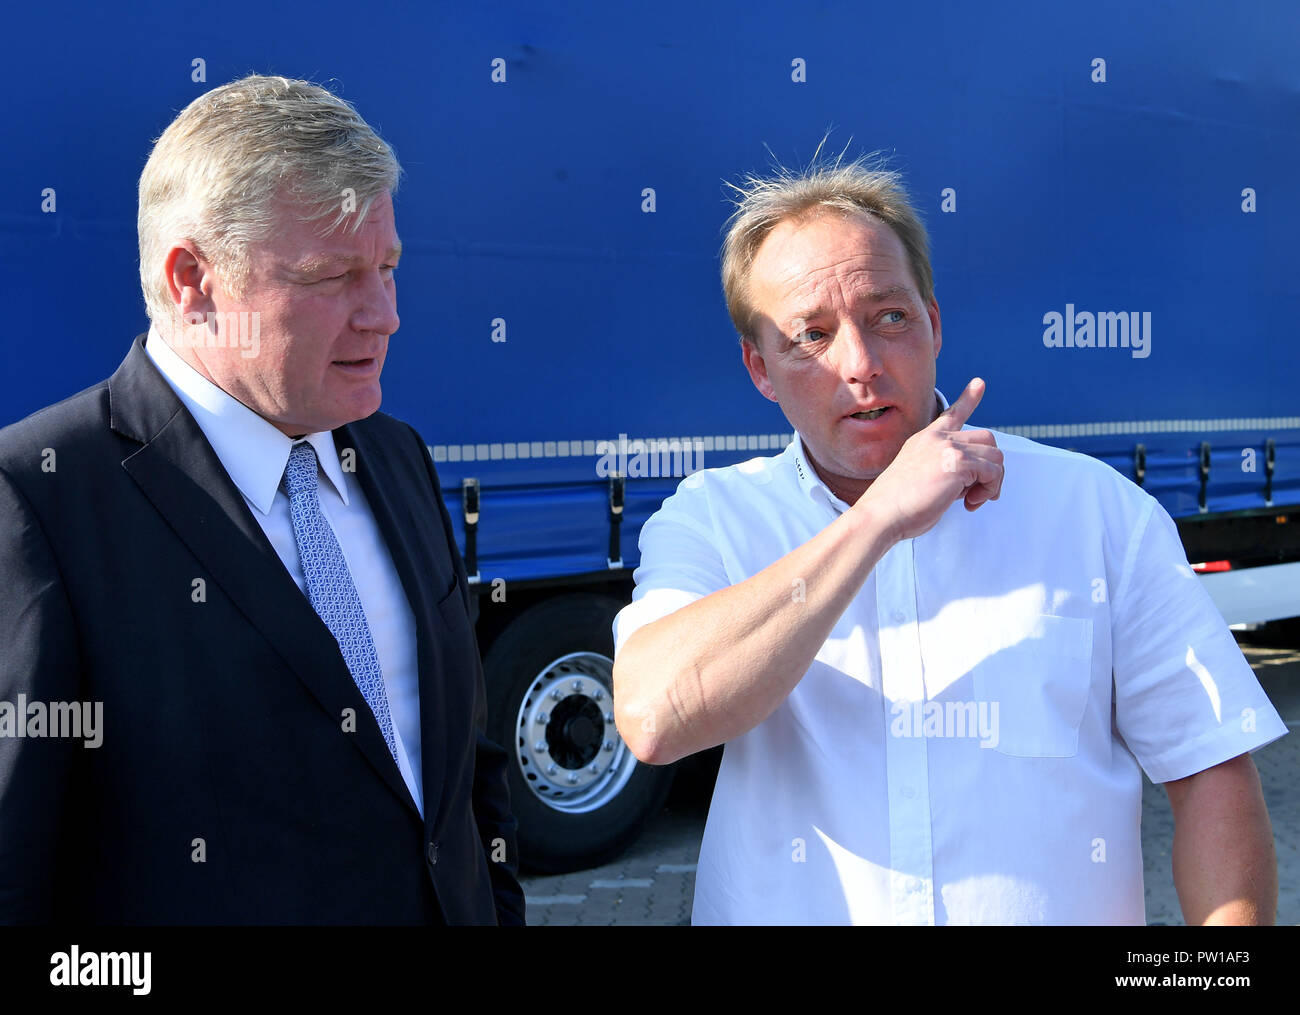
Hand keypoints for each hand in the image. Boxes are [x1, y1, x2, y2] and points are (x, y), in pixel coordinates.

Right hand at [857, 378, 1003, 543]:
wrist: (881, 513)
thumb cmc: (896, 506)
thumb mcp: (920, 479)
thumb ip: (945, 471)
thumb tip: (972, 481)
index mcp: (925, 440)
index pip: (952, 414)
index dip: (968, 399)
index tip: (979, 384)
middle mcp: (938, 439)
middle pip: (987, 440)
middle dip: (990, 467)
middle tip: (978, 492)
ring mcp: (949, 448)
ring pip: (995, 456)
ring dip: (991, 482)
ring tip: (972, 499)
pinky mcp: (959, 463)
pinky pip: (993, 472)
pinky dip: (989, 490)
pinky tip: (970, 503)